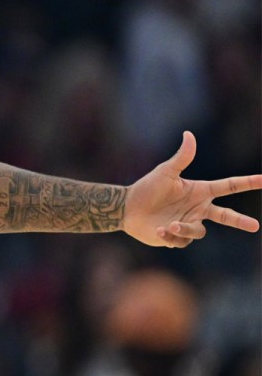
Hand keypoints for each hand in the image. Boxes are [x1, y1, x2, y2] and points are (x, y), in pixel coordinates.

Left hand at [124, 131, 261, 246]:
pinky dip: (171, 236)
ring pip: (199, 232)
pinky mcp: (177, 237)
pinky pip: (182, 240)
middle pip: (226, 216)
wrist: (127, 209)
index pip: (229, 186)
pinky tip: (159, 230)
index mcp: (200, 191)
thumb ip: (181, 157)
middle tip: (255, 226)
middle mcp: (197, 209)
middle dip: (240, 221)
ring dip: (184, 228)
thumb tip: (189, 134)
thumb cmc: (147, 188)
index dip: (248, 183)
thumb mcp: (165, 172)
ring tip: (169, 224)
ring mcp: (188, 223)